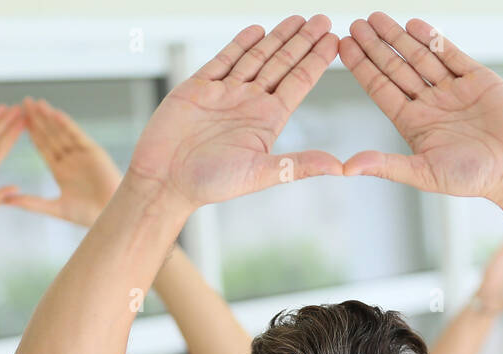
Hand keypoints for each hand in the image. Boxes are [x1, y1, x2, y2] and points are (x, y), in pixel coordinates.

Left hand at [4, 99, 122, 225]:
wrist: (111, 216)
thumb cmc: (87, 216)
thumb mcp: (55, 209)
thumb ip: (30, 203)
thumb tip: (5, 201)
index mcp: (60, 171)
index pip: (42, 147)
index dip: (31, 133)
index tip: (17, 119)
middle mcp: (70, 160)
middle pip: (50, 135)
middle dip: (37, 119)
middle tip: (23, 102)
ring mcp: (82, 154)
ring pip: (62, 132)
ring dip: (49, 117)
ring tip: (36, 103)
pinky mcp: (94, 152)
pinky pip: (77, 135)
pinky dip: (67, 124)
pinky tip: (55, 114)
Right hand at [125, 15, 342, 212]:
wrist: (164, 180)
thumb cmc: (209, 184)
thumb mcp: (259, 175)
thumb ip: (298, 166)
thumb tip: (338, 167)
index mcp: (267, 121)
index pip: (299, 83)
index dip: (317, 61)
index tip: (335, 41)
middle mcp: (249, 104)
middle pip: (283, 64)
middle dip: (303, 41)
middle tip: (324, 20)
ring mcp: (225, 93)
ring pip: (256, 57)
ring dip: (277, 38)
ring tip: (298, 19)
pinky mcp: (199, 87)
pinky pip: (223, 60)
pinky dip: (240, 44)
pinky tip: (258, 30)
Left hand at [337, 13, 502, 200]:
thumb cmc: (472, 178)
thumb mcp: (424, 174)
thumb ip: (386, 166)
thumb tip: (347, 168)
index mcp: (413, 124)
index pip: (381, 89)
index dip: (362, 67)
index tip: (343, 46)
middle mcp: (429, 103)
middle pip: (396, 68)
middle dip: (375, 46)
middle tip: (355, 24)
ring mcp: (453, 89)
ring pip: (420, 56)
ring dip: (399, 37)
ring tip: (376, 18)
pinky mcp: (477, 78)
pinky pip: (451, 53)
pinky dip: (433, 38)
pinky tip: (414, 25)